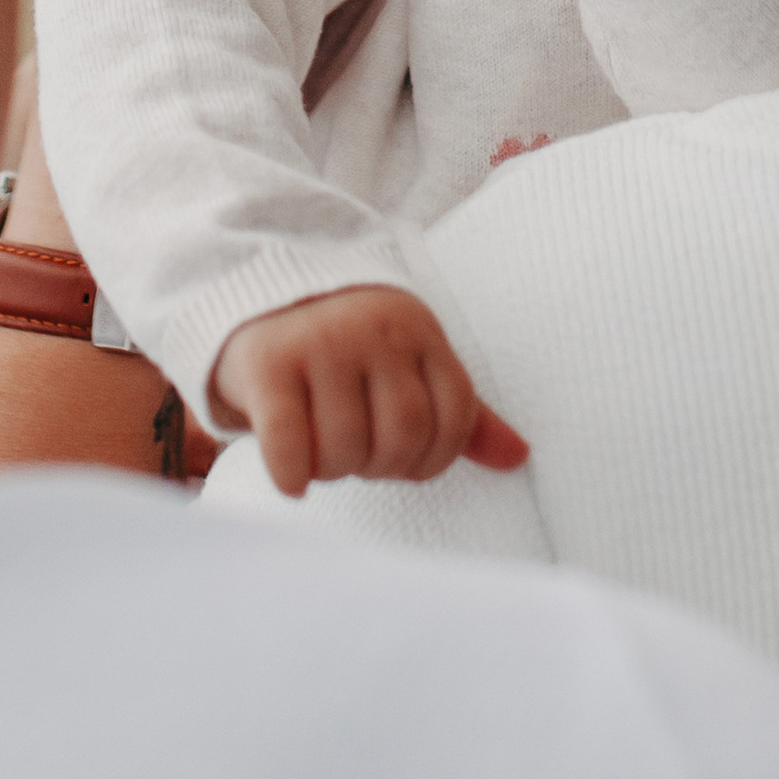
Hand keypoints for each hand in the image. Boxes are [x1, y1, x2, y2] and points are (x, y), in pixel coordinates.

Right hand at [210, 285, 530, 500]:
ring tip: (322, 454)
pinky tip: (292, 480)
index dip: (432, 459)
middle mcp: (374, 330)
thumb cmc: (348, 350)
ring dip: (334, 472)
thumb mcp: (411, 365)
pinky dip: (292, 476)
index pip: (455, 420)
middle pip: (402, 437)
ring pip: (346, 448)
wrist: (260, 298)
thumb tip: (519, 457)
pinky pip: (289, 444)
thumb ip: (460, 413)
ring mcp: (320, 343)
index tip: (400, 458)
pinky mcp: (269, 364)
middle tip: (357, 458)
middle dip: (382, 467)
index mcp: (420, 330)